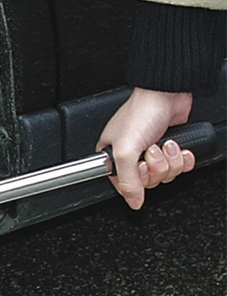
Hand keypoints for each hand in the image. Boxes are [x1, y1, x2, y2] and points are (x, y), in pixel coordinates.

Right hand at [96, 87, 194, 209]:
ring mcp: (153, 152)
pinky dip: (183, 158)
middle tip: (153, 152)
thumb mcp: (125, 151)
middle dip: (156, 168)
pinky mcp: (171, 149)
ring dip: (170, 161)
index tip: (140, 167)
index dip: (137, 180)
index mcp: (113, 157)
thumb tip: (133, 202)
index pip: (124, 185)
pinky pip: (180, 167)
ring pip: (165, 175)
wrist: (166, 93)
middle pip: (148, 181)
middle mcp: (132, 156)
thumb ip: (127, 181)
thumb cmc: (140, 113)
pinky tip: (178, 146)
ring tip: (166, 144)